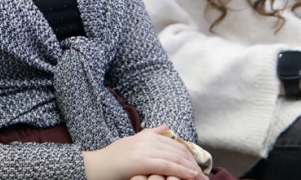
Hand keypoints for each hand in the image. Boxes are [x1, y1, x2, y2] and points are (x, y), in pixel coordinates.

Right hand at [82, 126, 207, 179]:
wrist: (95, 166)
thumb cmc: (113, 159)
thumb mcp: (132, 143)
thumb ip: (150, 134)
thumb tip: (166, 126)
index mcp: (147, 135)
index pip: (176, 144)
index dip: (190, 155)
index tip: (200, 167)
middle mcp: (148, 139)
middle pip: (178, 151)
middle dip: (194, 164)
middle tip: (205, 176)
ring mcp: (145, 149)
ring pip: (175, 158)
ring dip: (191, 169)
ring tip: (202, 179)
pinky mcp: (142, 161)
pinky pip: (167, 166)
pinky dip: (182, 172)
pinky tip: (191, 177)